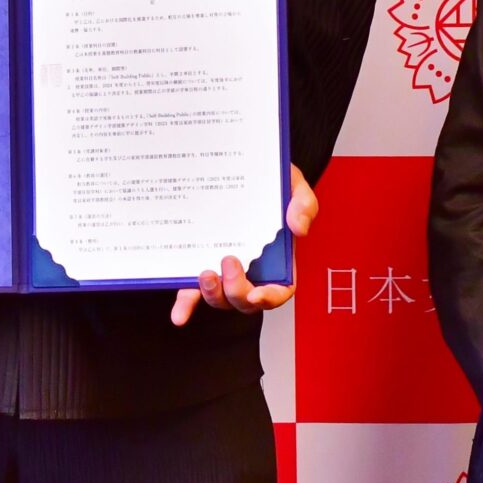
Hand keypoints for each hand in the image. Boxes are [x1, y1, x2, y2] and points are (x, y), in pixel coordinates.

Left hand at [171, 166, 317, 325]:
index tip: (257, 294)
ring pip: (220, 298)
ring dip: (212, 295)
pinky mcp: (203, 262)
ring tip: (206, 273)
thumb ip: (303, 204)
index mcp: (278, 259)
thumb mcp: (293, 186)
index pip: (279, 290)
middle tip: (230, 261)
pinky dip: (186, 305)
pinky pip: (193, 290)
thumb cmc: (271, 182)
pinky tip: (179, 315)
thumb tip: (299, 227)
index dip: (269, 298)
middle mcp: (252, 270)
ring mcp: (225, 269)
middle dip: (236, 291)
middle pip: (245, 300)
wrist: (243, 168)